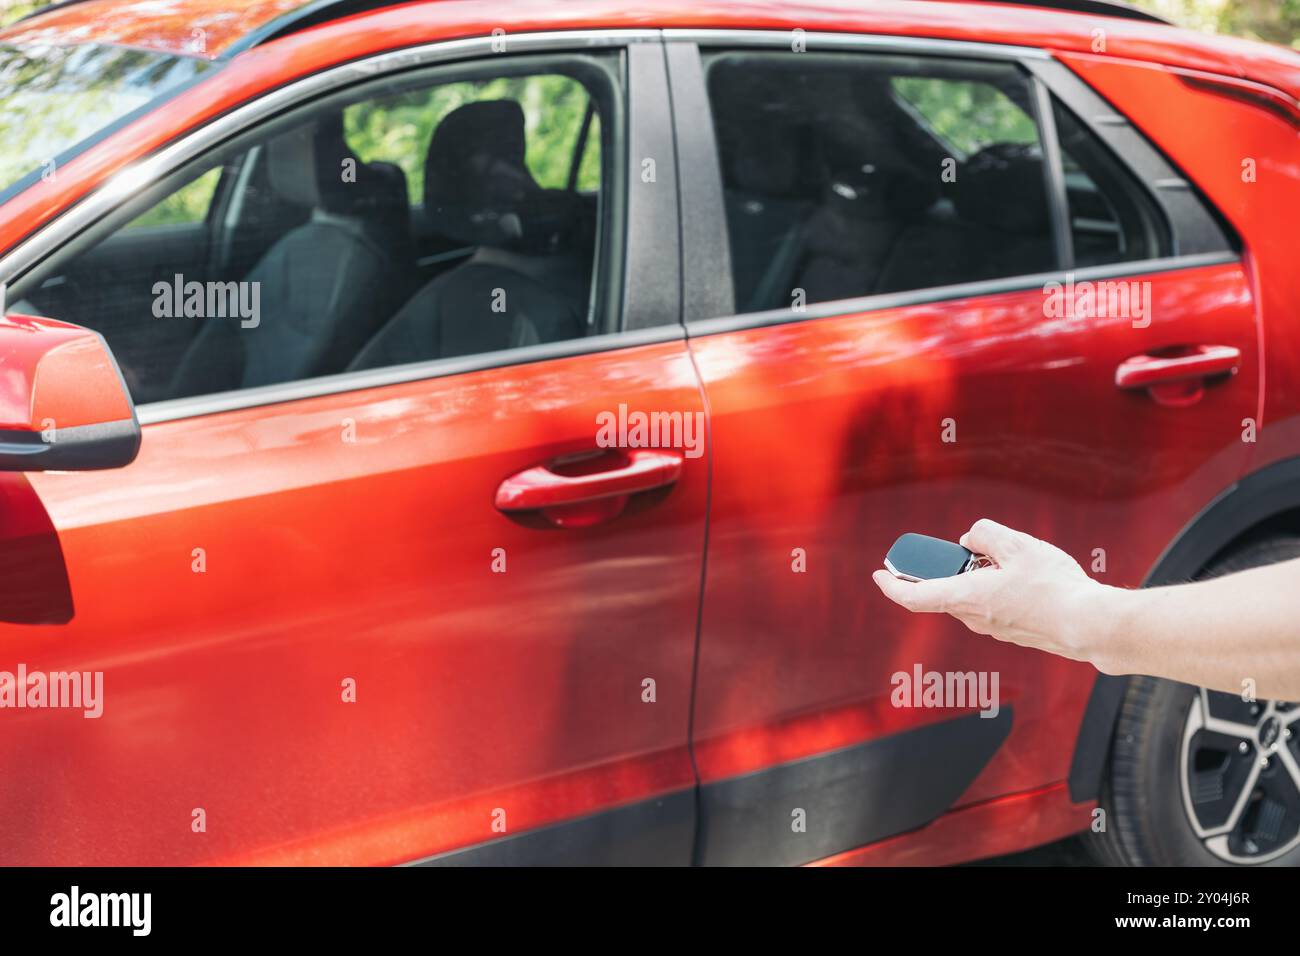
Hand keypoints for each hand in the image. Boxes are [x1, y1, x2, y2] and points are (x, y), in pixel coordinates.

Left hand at [872, 519, 1112, 665]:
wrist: (1089, 624)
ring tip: (1009, 558)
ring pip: (972, 595)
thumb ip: (985, 534)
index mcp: (966, 598)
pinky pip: (993, 603)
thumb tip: (970, 539)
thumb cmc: (1053, 587)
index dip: (892, 585)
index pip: (914, 597)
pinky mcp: (1012, 630)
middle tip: (970, 549)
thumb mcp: (1017, 544)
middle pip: (946, 590)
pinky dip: (996, 586)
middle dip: (950, 567)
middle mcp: (974, 618)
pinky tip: (1024, 574)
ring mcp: (994, 628)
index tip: (880, 574)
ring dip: (979, 575)